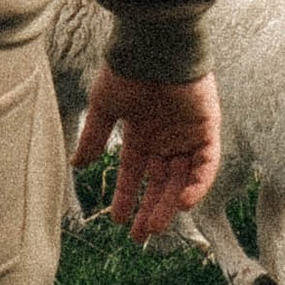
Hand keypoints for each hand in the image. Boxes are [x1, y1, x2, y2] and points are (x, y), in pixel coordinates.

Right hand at [73, 70, 221, 242]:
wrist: (153, 47)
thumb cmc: (126, 71)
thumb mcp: (104, 108)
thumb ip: (94, 137)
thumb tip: (77, 165)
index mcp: (141, 134)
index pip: (135, 174)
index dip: (127, 197)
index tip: (118, 220)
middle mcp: (165, 139)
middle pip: (160, 183)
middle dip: (150, 209)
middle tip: (140, 236)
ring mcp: (187, 136)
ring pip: (182, 180)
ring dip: (170, 204)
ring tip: (155, 226)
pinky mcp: (207, 130)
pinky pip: (206, 164)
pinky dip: (197, 184)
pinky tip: (183, 202)